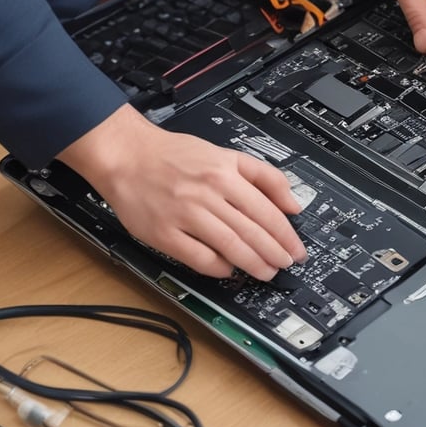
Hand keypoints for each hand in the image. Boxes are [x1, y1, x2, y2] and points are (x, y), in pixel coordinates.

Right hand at [58, 104, 306, 279]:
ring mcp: (184, 214)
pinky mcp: (164, 232)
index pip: (266, 210)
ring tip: (266, 272)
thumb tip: (292, 203)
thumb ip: (263, 175)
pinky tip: (229, 270)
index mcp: (225, 173)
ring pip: (229, 245)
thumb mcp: (227, 154)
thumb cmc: (175, 155)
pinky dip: (218, 267)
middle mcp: (207, 193)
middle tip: (285, 264)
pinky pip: (198, 256)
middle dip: (274, 253)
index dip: (286, 235)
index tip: (296, 249)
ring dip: (252, 263)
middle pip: (251, 230)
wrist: (128, 155)